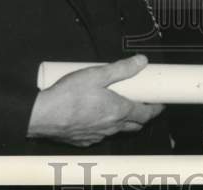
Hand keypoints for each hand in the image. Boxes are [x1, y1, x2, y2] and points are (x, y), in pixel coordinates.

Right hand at [26, 54, 163, 146]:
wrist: (42, 115)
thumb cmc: (67, 96)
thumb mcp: (97, 74)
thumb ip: (121, 68)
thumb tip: (140, 62)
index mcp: (118, 111)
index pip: (145, 114)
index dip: (156, 109)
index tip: (160, 104)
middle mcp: (110, 127)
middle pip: (134, 125)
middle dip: (142, 116)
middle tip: (143, 104)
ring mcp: (97, 136)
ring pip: (117, 131)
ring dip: (123, 121)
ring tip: (120, 107)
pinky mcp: (83, 140)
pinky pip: (100, 135)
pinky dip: (104, 127)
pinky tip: (97, 116)